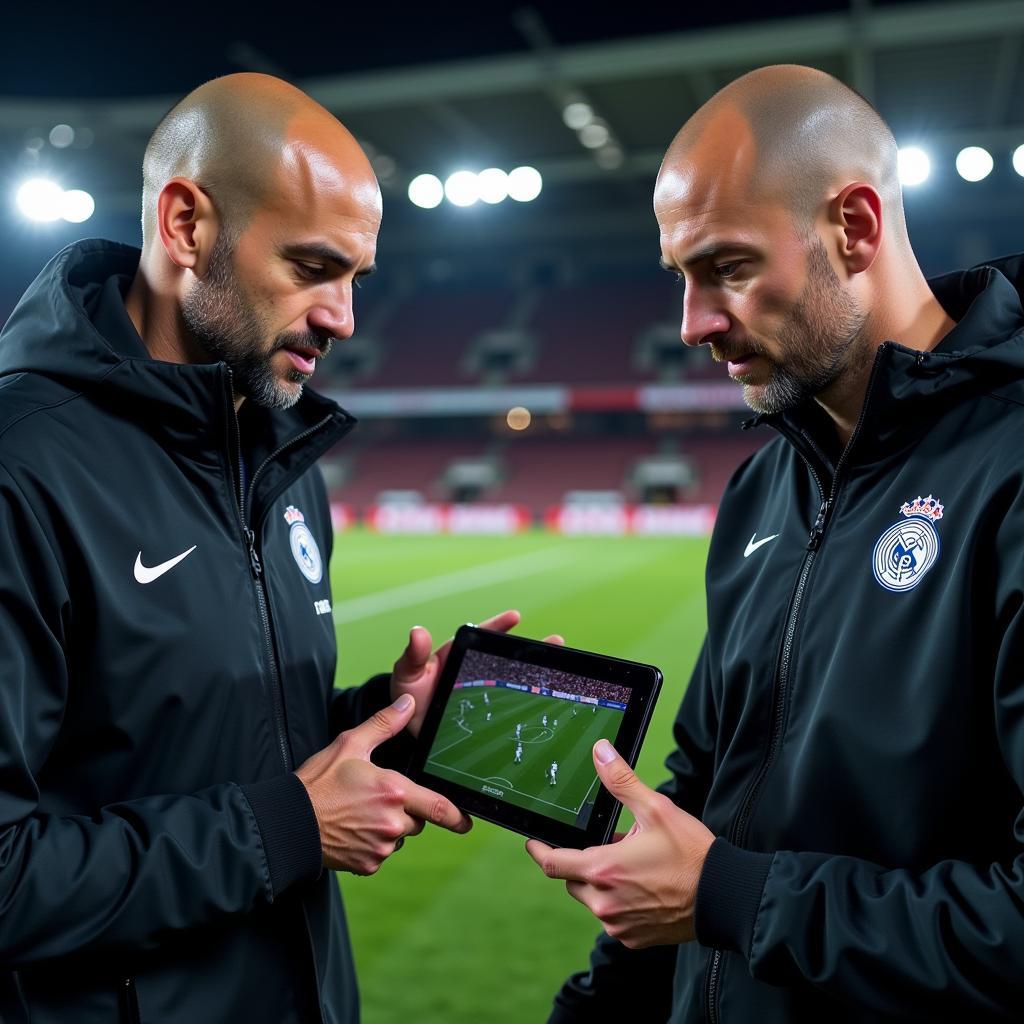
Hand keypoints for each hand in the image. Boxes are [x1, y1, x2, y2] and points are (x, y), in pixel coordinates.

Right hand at [295, 693, 471, 874]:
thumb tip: (408, 705)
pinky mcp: (367, 865)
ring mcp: (380, 847)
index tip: (467, 822)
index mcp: (393, 792)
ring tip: (360, 812)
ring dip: (390, 827)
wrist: (288, 823)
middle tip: (378, 797)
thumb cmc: (317, 783)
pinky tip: (353, 829)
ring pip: (400, 836)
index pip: (437, 807)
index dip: (456, 816)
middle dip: (407, 809)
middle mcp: (392, 823)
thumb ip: (384, 724)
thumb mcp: (350, 744)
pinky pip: (382, 852)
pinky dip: (373, 843)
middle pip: (417, 819)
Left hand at [391, 610, 563, 737]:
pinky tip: (546, 699)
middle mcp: (474, 669)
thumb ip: (413, 656)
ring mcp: (482, 689)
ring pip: (513, 677)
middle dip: (532, 648)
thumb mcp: (408, 674)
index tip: (515, 616)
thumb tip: (418, 632)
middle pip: (506, 655)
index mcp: (458, 655)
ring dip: (535, 671)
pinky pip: (509, 702)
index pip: (481, 636)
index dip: (498, 626)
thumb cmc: (408, 695)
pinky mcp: (486, 710)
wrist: (409, 729)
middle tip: (557, 641)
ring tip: (560, 666)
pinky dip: (527, 698)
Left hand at [525, 739, 713, 947]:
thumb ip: (621, 781)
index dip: (538, 850)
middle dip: (581, 862)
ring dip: (602, 883)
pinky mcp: (632, 939)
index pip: (552, 863)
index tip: (533, 841)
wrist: (723, 897)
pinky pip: (613, 918)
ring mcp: (618, 925)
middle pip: (572, 880)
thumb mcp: (655, 809)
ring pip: (593, 900)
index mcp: (603, 869)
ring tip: (632, 866)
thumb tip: (600, 752)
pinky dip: (619, 902)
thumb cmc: (691, 854)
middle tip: (608, 846)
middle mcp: (604, 903)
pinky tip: (642, 888)